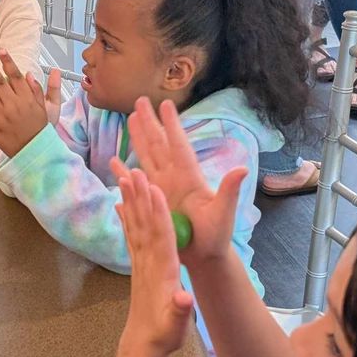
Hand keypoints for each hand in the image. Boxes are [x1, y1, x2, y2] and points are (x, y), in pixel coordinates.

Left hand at [0, 49, 52, 157]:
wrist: (34, 153)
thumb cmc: (41, 128)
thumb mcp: (49, 108)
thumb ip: (43, 89)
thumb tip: (31, 73)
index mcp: (27, 99)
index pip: (16, 76)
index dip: (8, 62)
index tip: (1, 49)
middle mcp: (14, 106)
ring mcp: (2, 116)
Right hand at [110, 97, 246, 264]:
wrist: (204, 256)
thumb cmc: (216, 235)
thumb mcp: (223, 213)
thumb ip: (228, 191)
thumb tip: (242, 169)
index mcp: (190, 177)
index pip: (178, 146)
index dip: (171, 125)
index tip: (165, 104)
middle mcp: (174, 178)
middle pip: (159, 145)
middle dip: (149, 123)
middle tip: (140, 101)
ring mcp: (162, 188)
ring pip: (147, 157)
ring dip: (138, 138)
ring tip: (128, 119)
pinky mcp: (153, 201)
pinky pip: (136, 182)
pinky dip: (124, 172)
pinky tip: (114, 162)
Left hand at [117, 168, 193, 356]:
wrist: (144, 345)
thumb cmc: (165, 334)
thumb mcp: (176, 325)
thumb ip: (179, 310)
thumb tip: (184, 298)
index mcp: (162, 271)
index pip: (160, 236)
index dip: (157, 213)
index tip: (154, 189)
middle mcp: (148, 262)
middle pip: (144, 224)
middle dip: (139, 197)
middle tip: (132, 170)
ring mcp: (140, 263)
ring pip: (135, 226)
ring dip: (130, 201)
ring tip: (123, 176)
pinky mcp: (137, 266)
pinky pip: (131, 236)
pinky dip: (125, 218)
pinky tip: (119, 203)